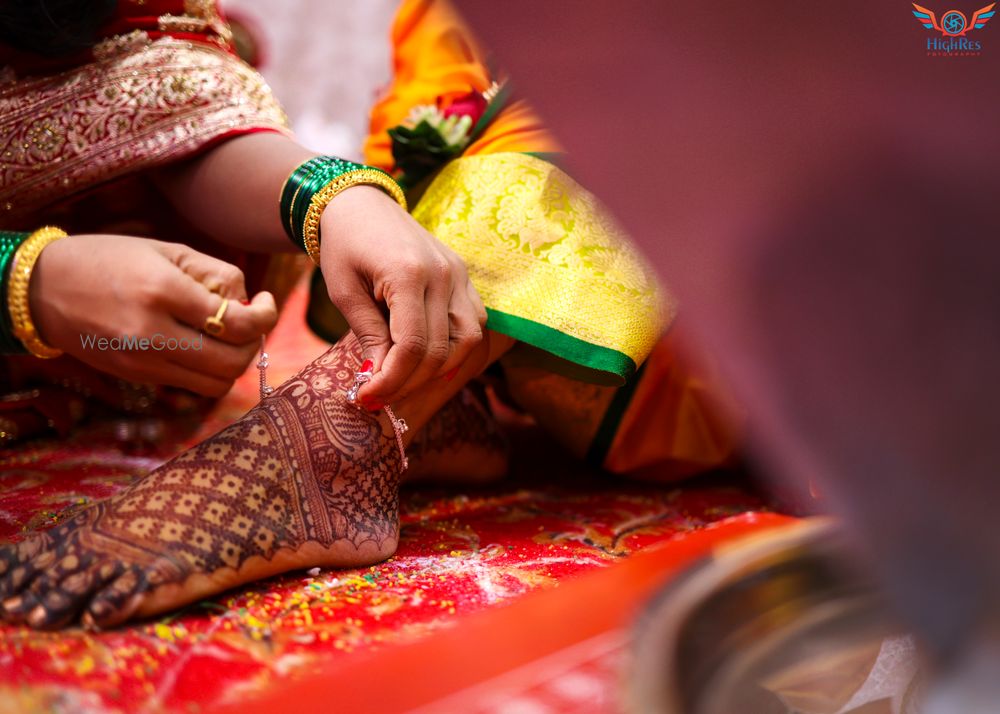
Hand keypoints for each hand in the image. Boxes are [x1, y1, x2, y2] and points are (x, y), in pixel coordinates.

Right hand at [29, 235, 277, 395]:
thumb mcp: (167, 251)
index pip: (236, 323)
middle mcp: (151, 332)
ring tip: (226, 334)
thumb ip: (217, 276)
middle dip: (254, 342)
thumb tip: (252, 305)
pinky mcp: (136, 378)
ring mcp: (142, 362)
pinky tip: (202, 346)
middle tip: (249, 320)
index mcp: (161, 290)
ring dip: (234, 361)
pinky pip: (193, 387)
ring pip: (217, 383)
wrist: (44, 289)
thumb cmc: (111, 259)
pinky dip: (210, 371)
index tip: (266, 302)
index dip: (265, 316)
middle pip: (233, 361)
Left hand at [319, 185, 486, 405]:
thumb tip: (379, 379)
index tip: (366, 398)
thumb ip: (367, 334)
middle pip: (441, 350)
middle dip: (409, 382)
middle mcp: (443, 274)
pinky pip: (472, 322)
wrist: (360, 203)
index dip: (391, 380)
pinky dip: (455, 348)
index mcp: (408, 273)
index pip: (413, 345)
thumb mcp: (344, 291)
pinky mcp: (463, 276)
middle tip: (379, 397)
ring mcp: (459, 274)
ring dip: (438, 370)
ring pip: (468, 341)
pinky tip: (426, 359)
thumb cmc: (344, 245)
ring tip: (403, 380)